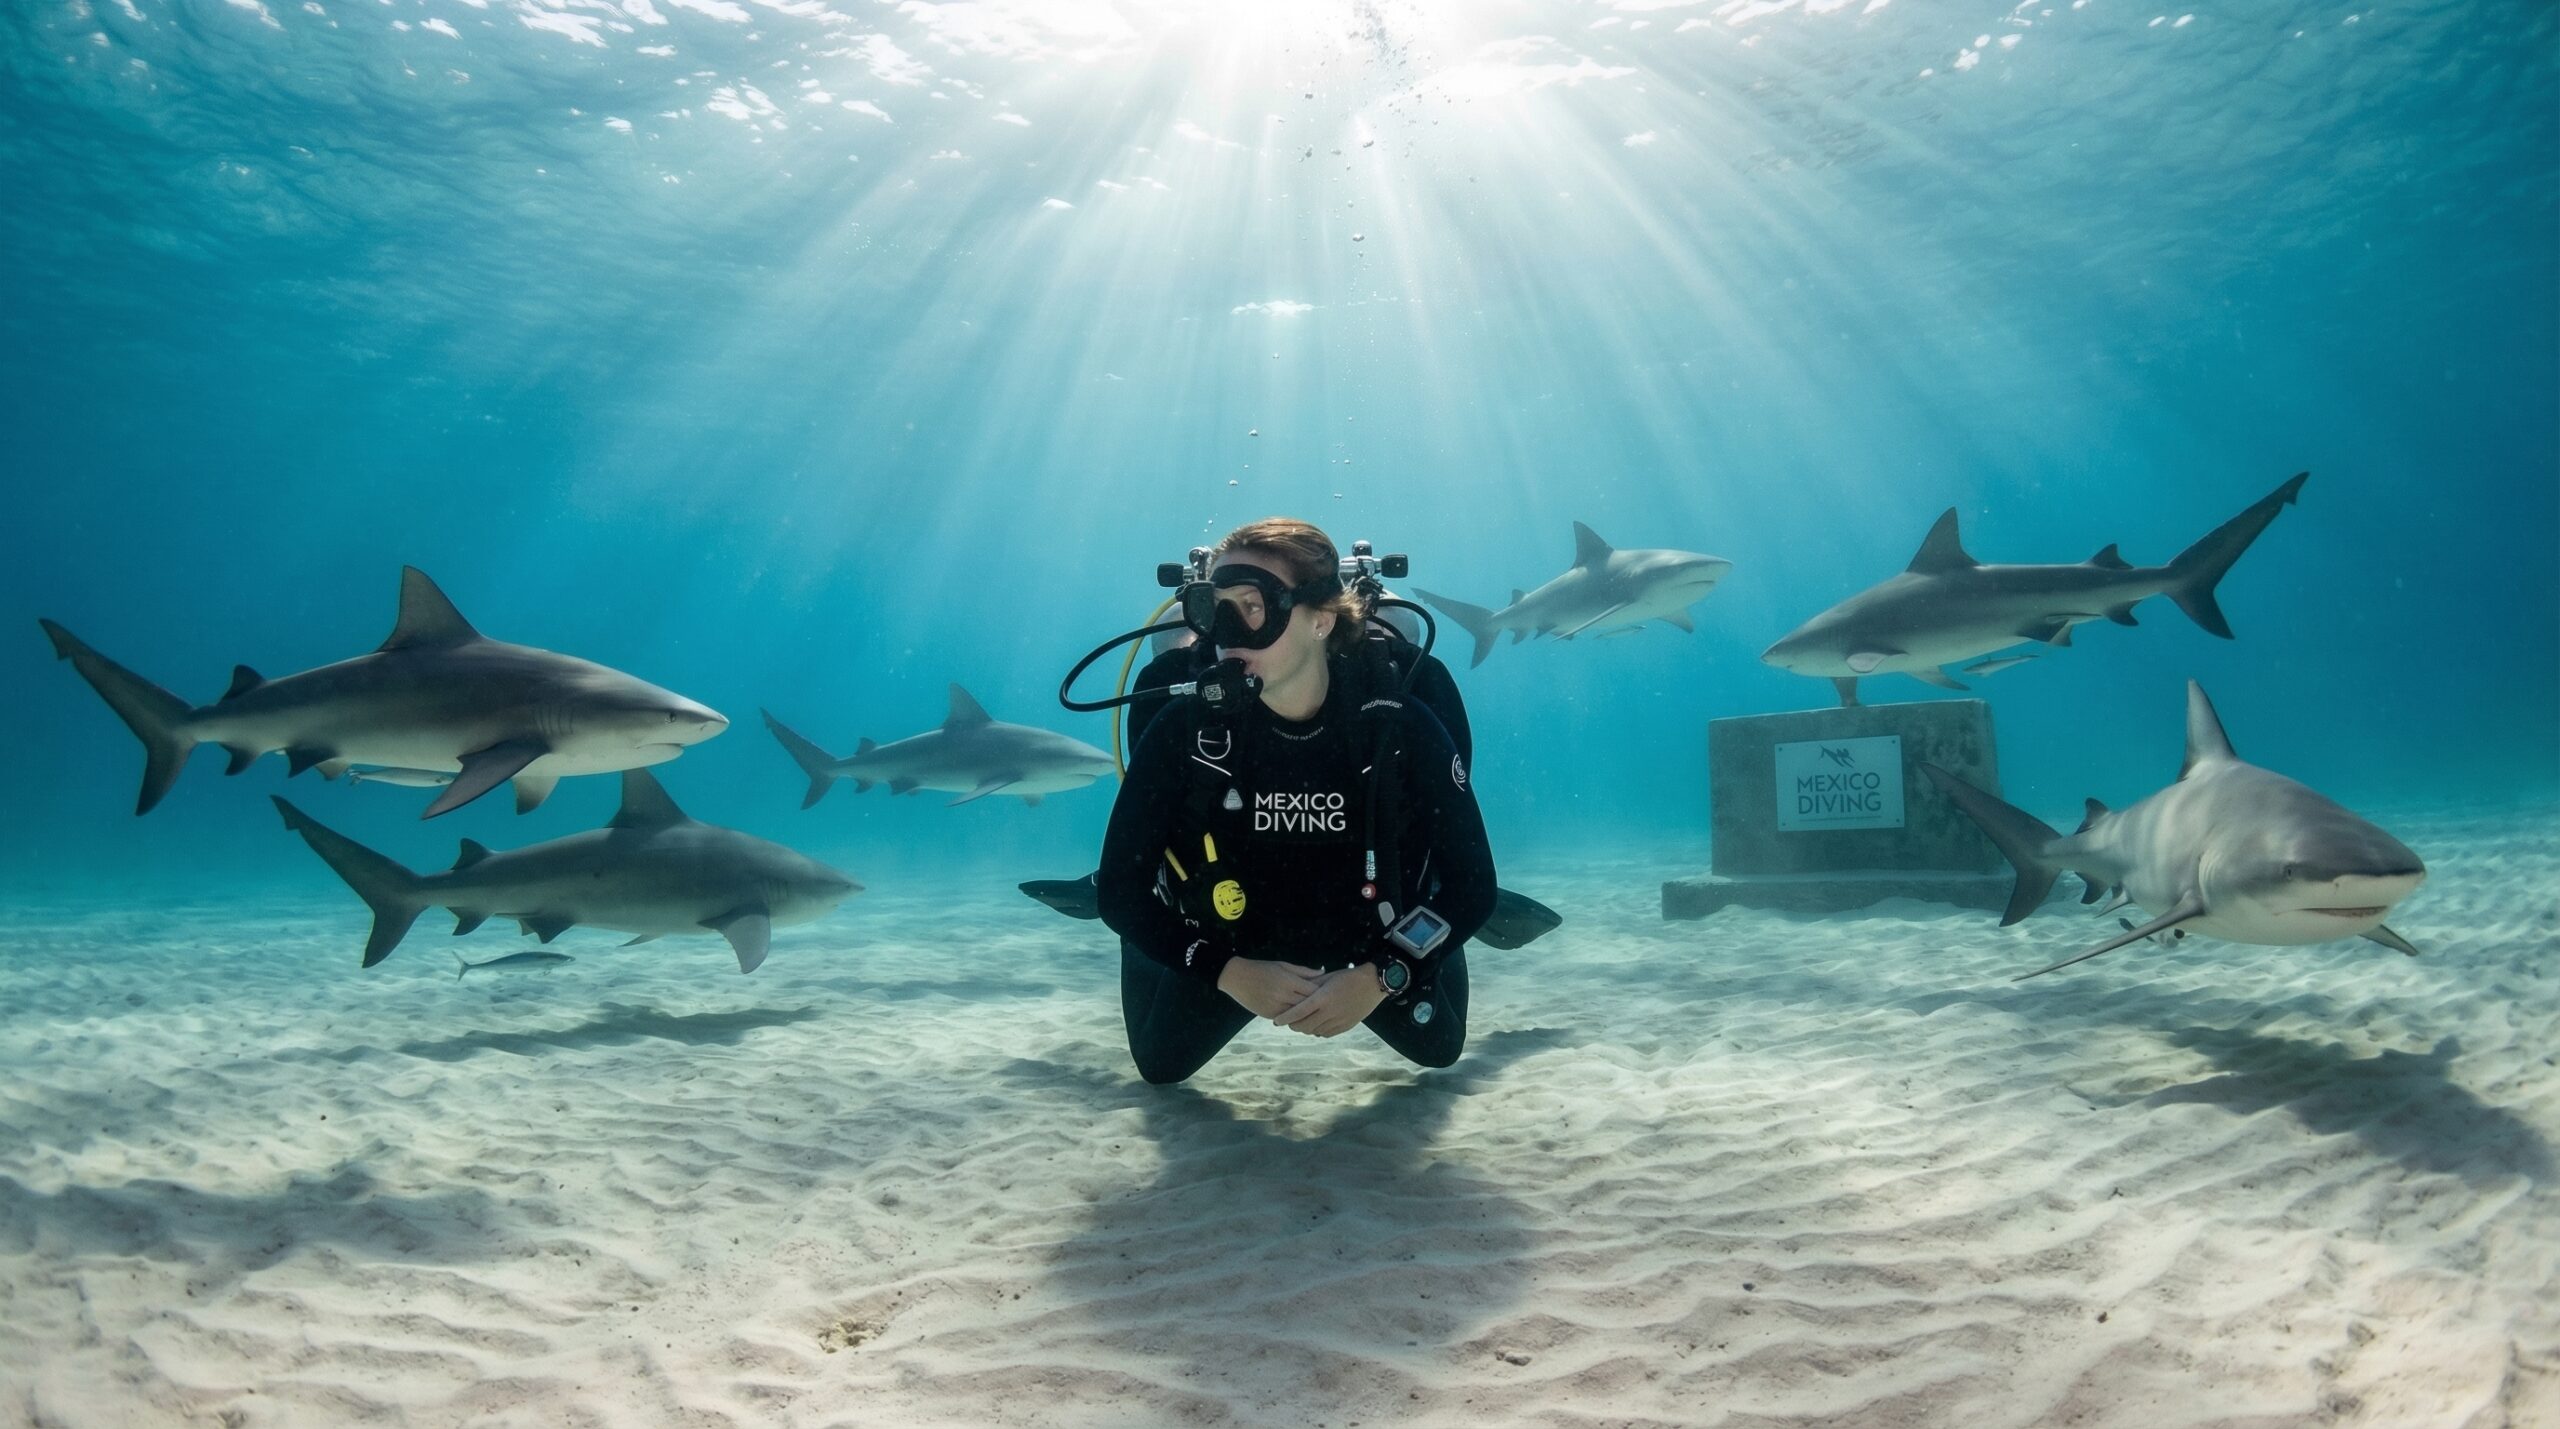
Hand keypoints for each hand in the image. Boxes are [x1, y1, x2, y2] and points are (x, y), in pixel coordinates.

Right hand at [1217, 958, 1324, 1018]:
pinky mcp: (1269, 1015)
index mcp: (1288, 981)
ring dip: (1307, 1015)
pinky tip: (1303, 1017)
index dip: (1323, 993)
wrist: (1236, 978)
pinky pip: (1287, 1019)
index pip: (1313, 991)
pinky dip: (1295, 1018)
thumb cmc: (1262, 968)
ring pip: (1298, 1015)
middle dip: (1318, 1006)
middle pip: (1308, 1005)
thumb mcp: (1283, 966)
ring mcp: (1276, 1007)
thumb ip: (1304, 971)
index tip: (1332, 993)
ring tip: (1319, 1014)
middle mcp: (1283, 995)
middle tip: (1330, 1007)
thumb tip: (1323, 972)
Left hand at [1273, 965, 1389, 1038]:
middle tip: (1289, 1022)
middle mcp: (1330, 1011)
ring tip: (1302, 1023)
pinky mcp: (1346, 1026)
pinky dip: (1318, 1031)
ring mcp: (1339, 1020)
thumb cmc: (1348, 977)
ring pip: (1315, 1031)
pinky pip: (1326, 1034)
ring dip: (1306, 1029)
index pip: (1298, 1012)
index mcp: (1323, 997)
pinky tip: (1317, 1024)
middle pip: (1304, 1026)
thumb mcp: (1328, 977)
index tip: (1276, 1021)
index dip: (1285, 1018)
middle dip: (1293, 1026)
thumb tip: (1295, 991)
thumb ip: (1311, 985)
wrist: (1373, 984)